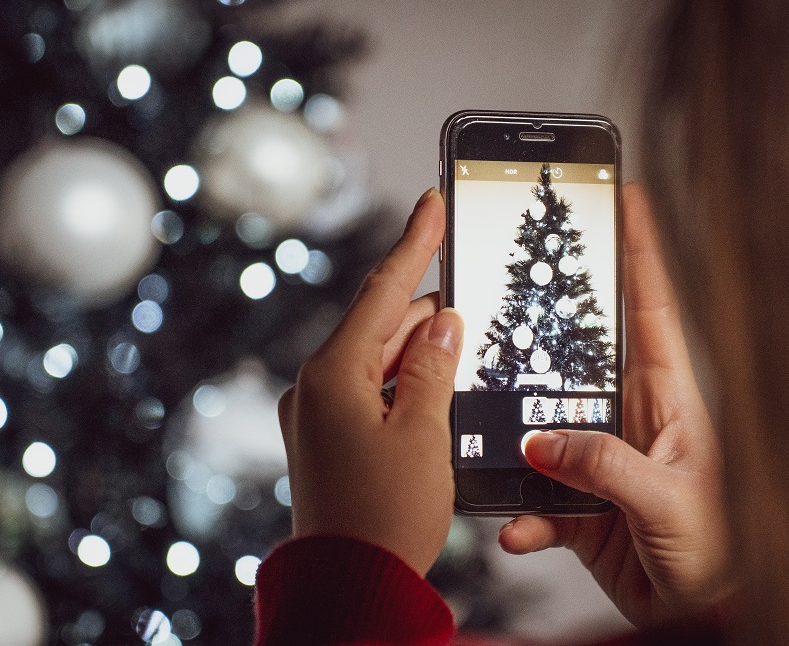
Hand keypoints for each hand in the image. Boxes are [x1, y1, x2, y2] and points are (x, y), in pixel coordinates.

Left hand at [278, 189, 462, 576]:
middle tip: (474, 311)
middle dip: (429, 317)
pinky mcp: (325, 436)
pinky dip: (403, 385)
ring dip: (419, 356)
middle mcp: (315, 386)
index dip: (414, 243)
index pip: (382, 291)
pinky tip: (435, 396)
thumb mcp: (425, 435)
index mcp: (333, 374)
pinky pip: (368, 391)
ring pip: (377, 360)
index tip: (432, 202)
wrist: (349, 586)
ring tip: (462, 364)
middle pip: (381, 326)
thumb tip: (443, 322)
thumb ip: (434, 369)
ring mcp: (316, 412)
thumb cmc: (385, 517)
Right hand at [498, 184, 732, 625]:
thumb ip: (604, 467)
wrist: (698, 615)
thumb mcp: (669, 501)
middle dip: (545, 329)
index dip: (640, 250)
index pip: (650, 309)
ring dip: (513, 439)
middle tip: (508, 299)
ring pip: (541, 426)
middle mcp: (627, 418)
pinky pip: (533, 498)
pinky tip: (514, 527)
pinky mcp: (576, 503)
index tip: (623, 198)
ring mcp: (598, 457)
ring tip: (492, 441)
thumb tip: (541, 443)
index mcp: (666, 399)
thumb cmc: (718, 553)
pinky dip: (518, 514)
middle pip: (578, 356)